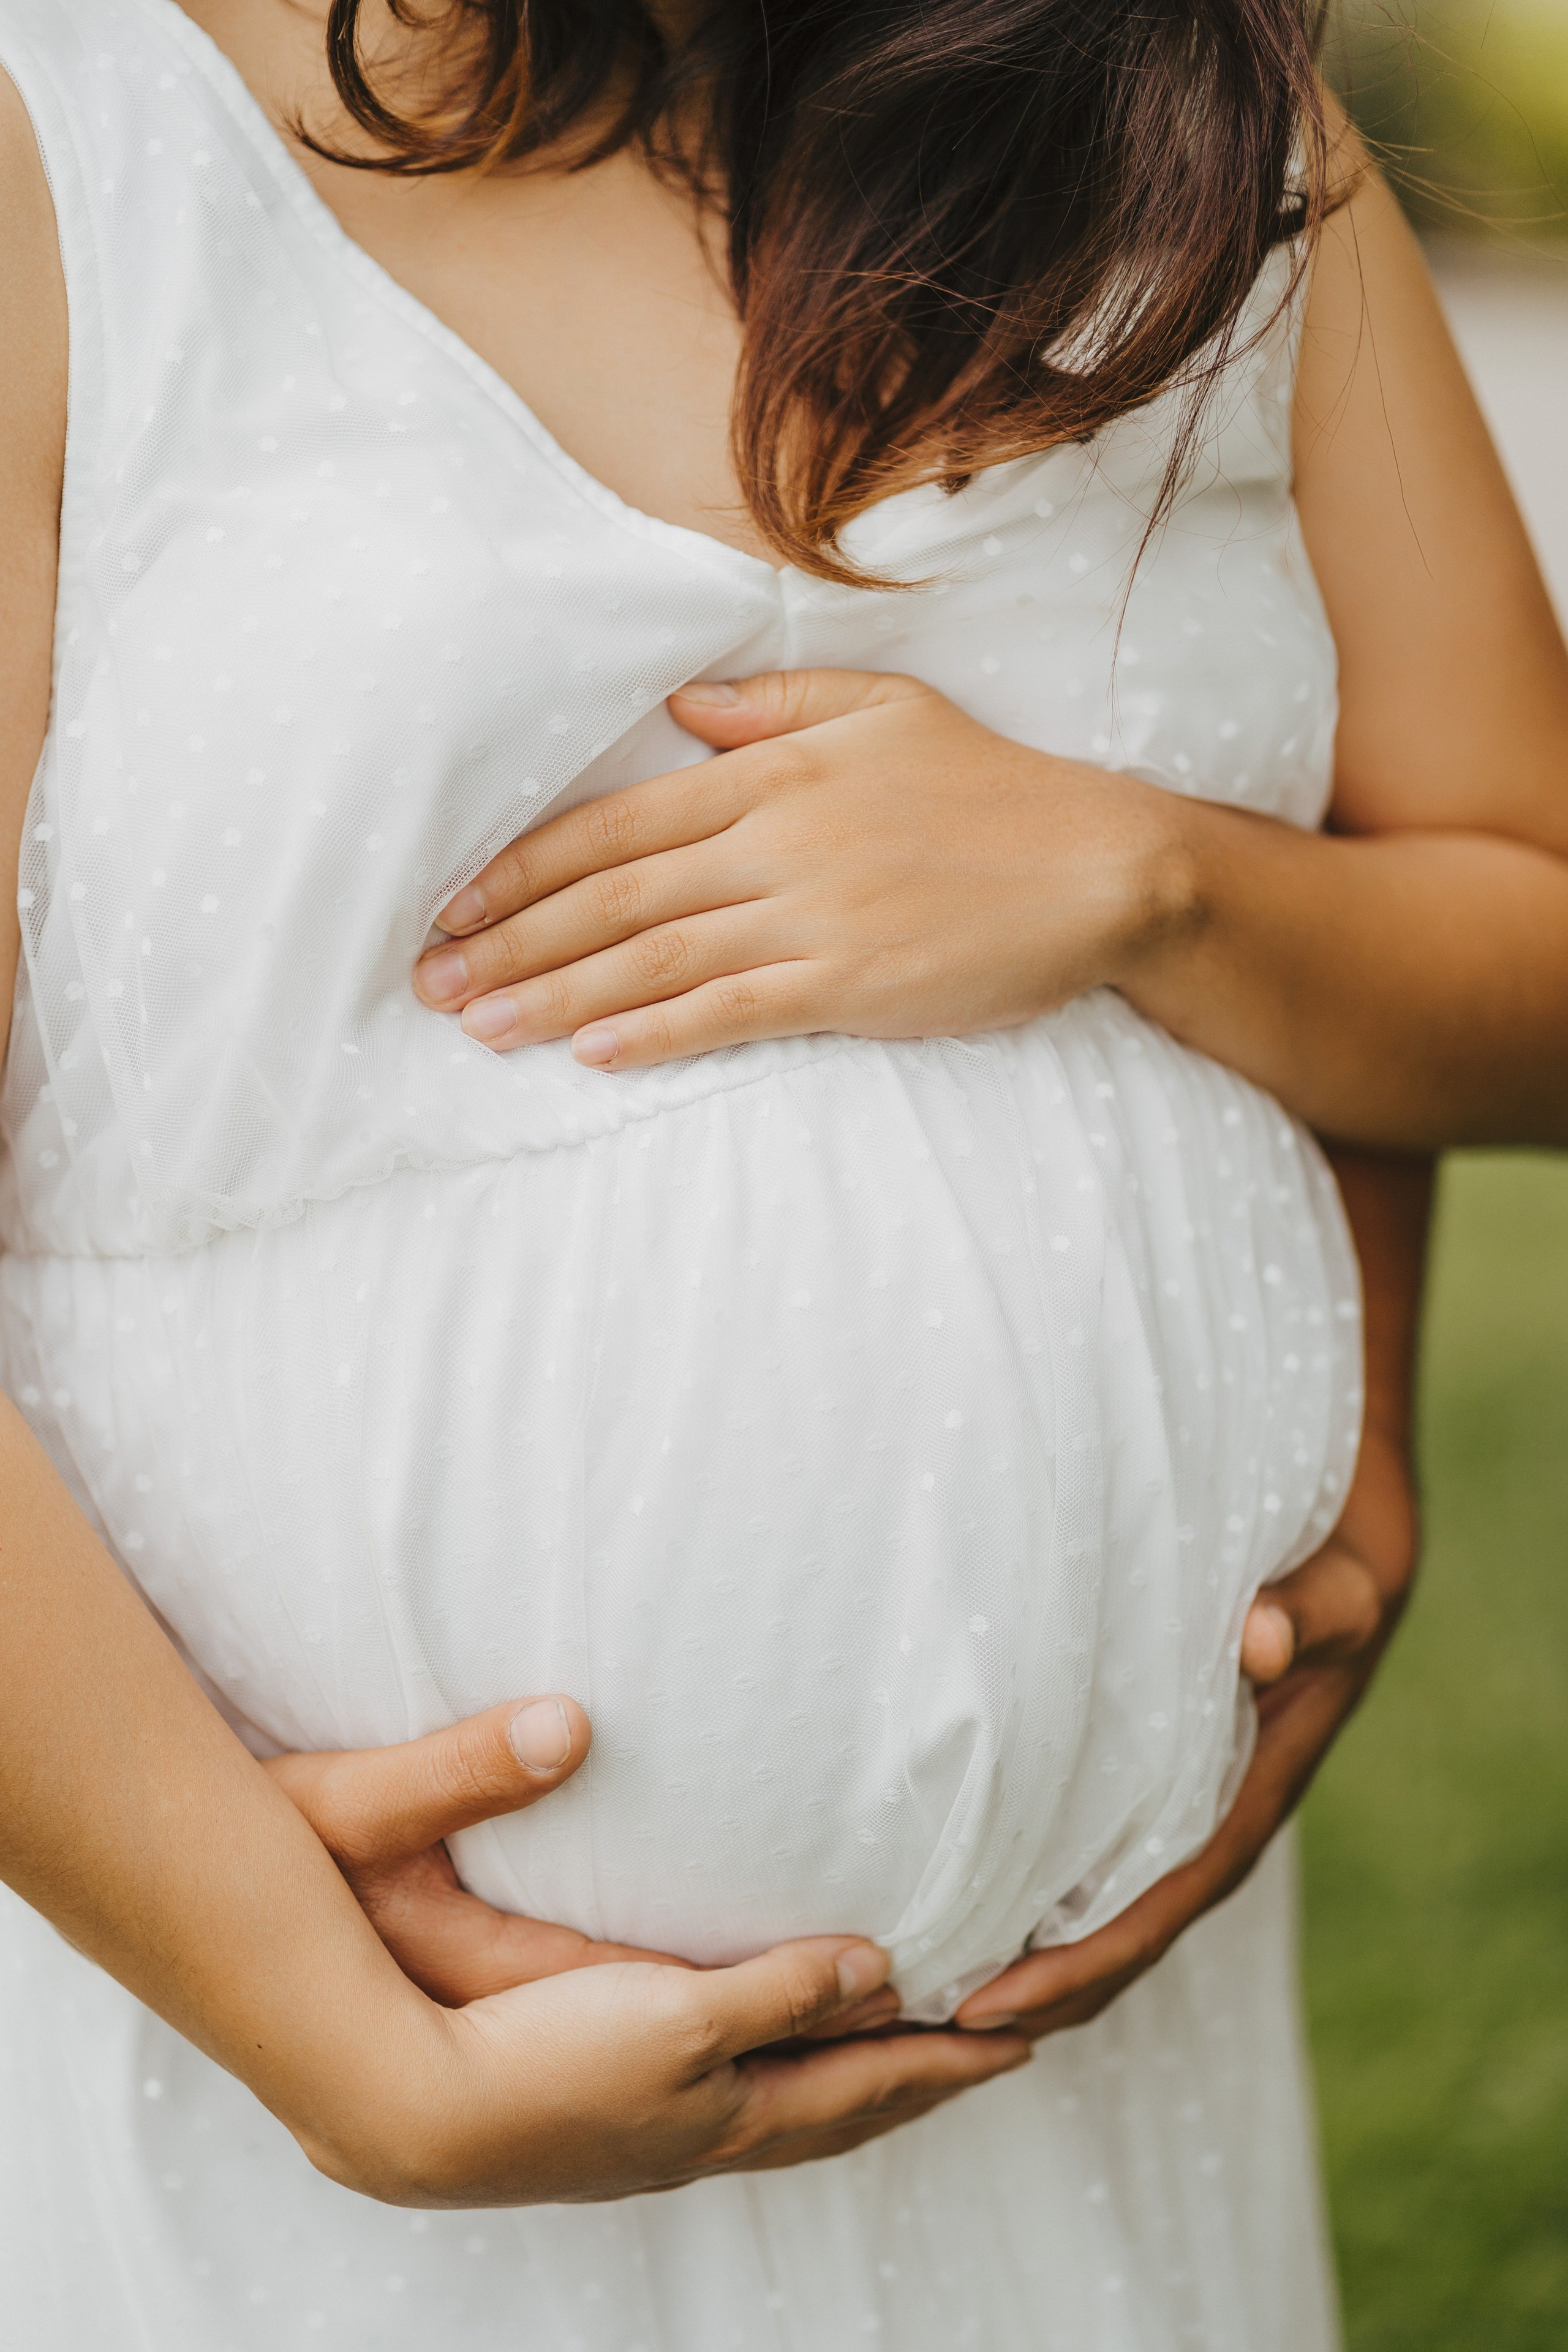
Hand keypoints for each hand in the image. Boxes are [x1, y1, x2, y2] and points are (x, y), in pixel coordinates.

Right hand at [269, 1700, 1028, 2203]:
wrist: (405, 2108)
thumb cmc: (534, 2052)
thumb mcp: (673, 2012)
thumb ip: (776, 1988)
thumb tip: (877, 1961)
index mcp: (726, 2109)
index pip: (860, 2082)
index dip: (939, 2059)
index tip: (1014, 2039)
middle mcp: (698, 2135)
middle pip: (832, 2111)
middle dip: (910, 2083)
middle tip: (980, 2061)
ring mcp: (647, 2135)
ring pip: (778, 2113)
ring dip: (845, 2089)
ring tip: (890, 2069)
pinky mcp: (597, 2119)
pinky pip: (726, 2103)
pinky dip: (777, 2083)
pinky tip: (755, 2076)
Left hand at [413, 670, 1195, 1067]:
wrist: (1102, 867)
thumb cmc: (994, 790)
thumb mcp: (887, 710)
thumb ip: (777, 706)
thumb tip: (679, 712)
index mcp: (772, 773)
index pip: (617, 824)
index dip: (524, 868)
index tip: (454, 904)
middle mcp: (775, 842)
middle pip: (614, 896)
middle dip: (511, 940)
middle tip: (431, 982)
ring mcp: (811, 916)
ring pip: (655, 957)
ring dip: (557, 994)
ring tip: (482, 1025)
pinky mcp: (850, 984)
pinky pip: (733, 1010)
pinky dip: (656, 1031)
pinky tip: (591, 1052)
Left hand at [955, 1422, 1417, 2038]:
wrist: (1345, 1590)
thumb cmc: (1332, 1591)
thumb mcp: (1335, 1597)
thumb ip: (1305, 1614)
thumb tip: (1264, 1639)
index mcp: (1245, 1804)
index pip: (1155, 1910)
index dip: (1078, 1964)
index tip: (997, 2000)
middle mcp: (1212, 1832)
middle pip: (1121, 1946)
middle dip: (1036, 1996)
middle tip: (929, 2026)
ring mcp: (1185, 1824)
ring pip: (1106, 1926)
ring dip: (1032, 1971)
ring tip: (931, 2003)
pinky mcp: (1156, 1802)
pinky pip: (1098, 1879)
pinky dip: (1042, 1917)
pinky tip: (970, 1924)